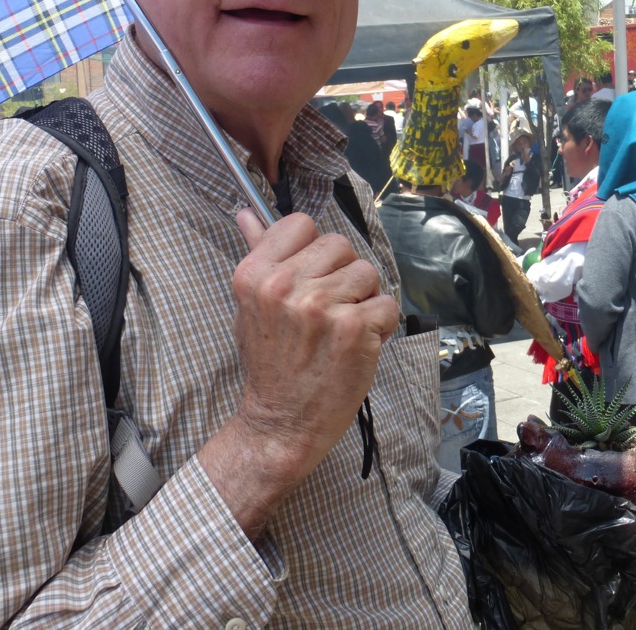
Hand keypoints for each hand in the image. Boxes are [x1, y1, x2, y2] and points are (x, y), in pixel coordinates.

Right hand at [200, 210, 397, 537]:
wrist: (280, 423)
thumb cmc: (269, 364)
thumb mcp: (250, 307)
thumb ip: (258, 255)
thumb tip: (248, 213)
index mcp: (255, 274)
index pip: (301, 224)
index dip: (313, 249)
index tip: (312, 275)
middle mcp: (285, 285)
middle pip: (339, 245)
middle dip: (343, 274)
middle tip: (328, 310)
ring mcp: (321, 306)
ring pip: (367, 273)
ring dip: (363, 300)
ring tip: (342, 329)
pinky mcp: (355, 329)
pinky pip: (387, 305)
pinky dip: (381, 326)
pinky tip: (358, 345)